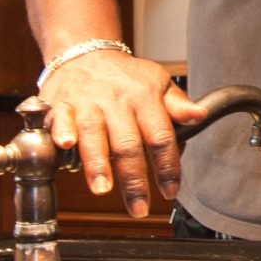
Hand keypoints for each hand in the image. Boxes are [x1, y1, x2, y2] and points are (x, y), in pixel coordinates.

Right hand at [42, 50, 206, 217]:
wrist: (85, 53)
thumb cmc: (125, 76)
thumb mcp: (158, 82)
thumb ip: (177, 105)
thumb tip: (200, 116)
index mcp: (145, 98)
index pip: (161, 136)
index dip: (167, 165)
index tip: (170, 191)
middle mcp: (117, 101)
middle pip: (128, 143)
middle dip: (133, 178)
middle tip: (138, 207)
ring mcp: (88, 102)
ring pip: (94, 134)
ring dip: (97, 163)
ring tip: (102, 189)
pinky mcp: (60, 104)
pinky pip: (60, 118)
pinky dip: (62, 131)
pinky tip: (65, 145)